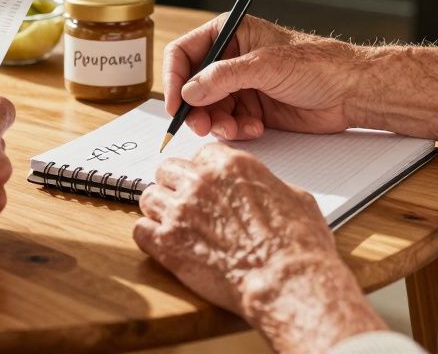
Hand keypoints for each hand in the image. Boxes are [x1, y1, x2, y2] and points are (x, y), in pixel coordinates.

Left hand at [134, 145, 384, 350]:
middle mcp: (200, 182)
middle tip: (185, 204)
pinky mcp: (167, 243)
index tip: (205, 186)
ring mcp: (180, 211)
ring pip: (148, 197)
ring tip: (174, 226)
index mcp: (231, 166)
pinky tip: (164, 245)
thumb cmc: (298, 246)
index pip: (200, 155)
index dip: (203, 173)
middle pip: (168, 170)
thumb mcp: (294, 198)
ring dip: (159, 211)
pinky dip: (149, 238)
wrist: (286, 282)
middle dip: (175, 186)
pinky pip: (140, 230)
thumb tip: (263, 192)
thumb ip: (266, 186)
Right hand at [164, 15, 364, 140]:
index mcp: (229, 34)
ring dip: (218, 123)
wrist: (350, 91)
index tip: (175, 104)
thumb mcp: (265, 65)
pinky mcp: (252, 109)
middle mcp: (230, 59)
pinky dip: (236, 130)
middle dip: (196, 108)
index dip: (174, 79)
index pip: (184, 53)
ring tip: (236, 128)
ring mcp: (241, 86)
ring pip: (209, 109)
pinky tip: (255, 128)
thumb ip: (224, 77)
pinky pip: (229, 123)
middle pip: (193, 86)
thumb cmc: (318, 64)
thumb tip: (189, 90)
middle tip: (202, 126)